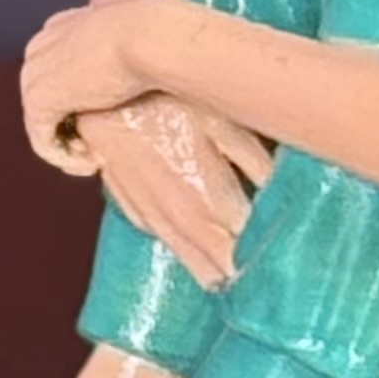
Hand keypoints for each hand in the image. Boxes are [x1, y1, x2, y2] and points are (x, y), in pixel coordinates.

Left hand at [20, 0, 177, 169]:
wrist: (146, 37)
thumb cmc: (151, 35)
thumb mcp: (130, 34)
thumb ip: (114, 40)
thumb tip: (117, 48)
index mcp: (58, 29)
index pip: (58, 74)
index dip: (80, 104)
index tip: (109, 121)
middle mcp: (39, 48)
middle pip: (48, 100)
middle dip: (71, 128)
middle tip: (102, 148)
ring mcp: (33, 75)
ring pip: (43, 124)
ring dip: (71, 147)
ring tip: (101, 158)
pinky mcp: (39, 101)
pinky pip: (44, 142)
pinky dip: (68, 158)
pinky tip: (95, 162)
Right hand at [83, 94, 276, 291]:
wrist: (97, 93)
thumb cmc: (164, 96)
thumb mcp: (221, 118)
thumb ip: (254, 159)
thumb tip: (281, 190)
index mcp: (203, 200)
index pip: (239, 246)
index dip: (260, 256)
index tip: (279, 265)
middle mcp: (176, 216)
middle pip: (212, 259)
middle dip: (235, 271)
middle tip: (259, 284)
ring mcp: (149, 212)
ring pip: (184, 252)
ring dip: (206, 268)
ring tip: (226, 283)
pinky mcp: (129, 201)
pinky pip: (158, 235)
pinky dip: (178, 248)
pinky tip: (189, 252)